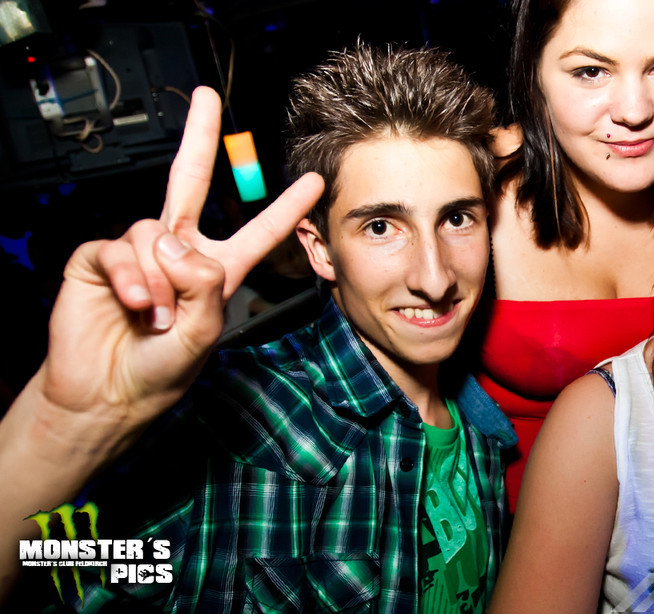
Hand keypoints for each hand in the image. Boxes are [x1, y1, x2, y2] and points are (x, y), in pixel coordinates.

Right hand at [36, 86, 323, 433]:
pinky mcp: (99, 260)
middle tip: (207, 96)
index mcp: (215, 270)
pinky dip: (132, 279)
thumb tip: (174, 242)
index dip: (285, 208)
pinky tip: (137, 304)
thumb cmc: (162, 370)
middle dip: (198, 136)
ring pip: (156, 234)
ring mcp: (138, 253)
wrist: (110, 394)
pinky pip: (120, 250)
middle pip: (188, 181)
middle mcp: (178, 252)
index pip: (256, 232)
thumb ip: (202, 286)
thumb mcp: (203, 333)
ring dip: (161, 280)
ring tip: (158, 314)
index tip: (313, 182)